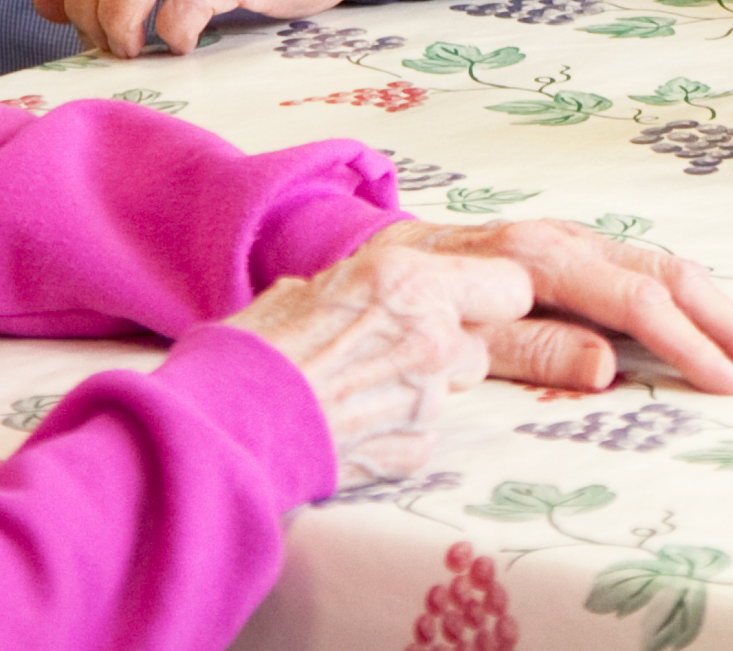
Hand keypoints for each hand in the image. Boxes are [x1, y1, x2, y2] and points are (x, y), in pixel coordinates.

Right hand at [226, 237, 521, 487]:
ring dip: (417, 392)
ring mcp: (426, 400)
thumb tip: (385, 291)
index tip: (469, 304)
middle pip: (479, 345)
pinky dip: (395, 435)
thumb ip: (372, 288)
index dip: (490, 296)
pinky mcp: (411, 451)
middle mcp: (431, 337)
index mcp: (409, 281)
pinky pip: (423, 436)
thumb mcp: (313, 286)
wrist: (220, 426)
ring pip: (449, 392)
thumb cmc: (254, 348)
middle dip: (444, 350)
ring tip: (354, 393)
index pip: (512, 285)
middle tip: (386, 355)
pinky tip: (350, 428)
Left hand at [361, 218, 732, 396]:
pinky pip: (648, 275)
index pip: (635, 299)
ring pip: (668, 271)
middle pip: (669, 276)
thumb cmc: (400, 312)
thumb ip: (529, 348)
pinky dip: (696, 304)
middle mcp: (564, 239)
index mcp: (535, 253)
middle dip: (732, 325)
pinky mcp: (578, 258)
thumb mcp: (450, 339)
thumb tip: (607, 364)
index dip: (689, 344)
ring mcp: (575, 244)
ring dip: (726, 314)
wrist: (358, 272)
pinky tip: (728, 332)